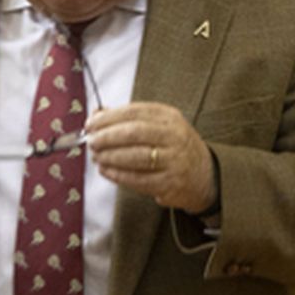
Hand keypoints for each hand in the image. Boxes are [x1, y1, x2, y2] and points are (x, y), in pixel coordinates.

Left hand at [87, 102, 216, 213]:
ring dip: (110, 157)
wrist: (203, 174)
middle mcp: (174, 136)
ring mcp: (174, 160)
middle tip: (91, 142)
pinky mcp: (170, 183)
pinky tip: (106, 171)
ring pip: (135, 157)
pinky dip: (118, 175)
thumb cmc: (172, 146)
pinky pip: (138, 179)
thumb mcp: (158, 126)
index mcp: (169, 117)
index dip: (108, 118)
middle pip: (134, 133)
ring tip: (96, 157)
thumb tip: (95, 116)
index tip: (90, 125)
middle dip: (107, 137)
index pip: (133, 112)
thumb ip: (127, 120)